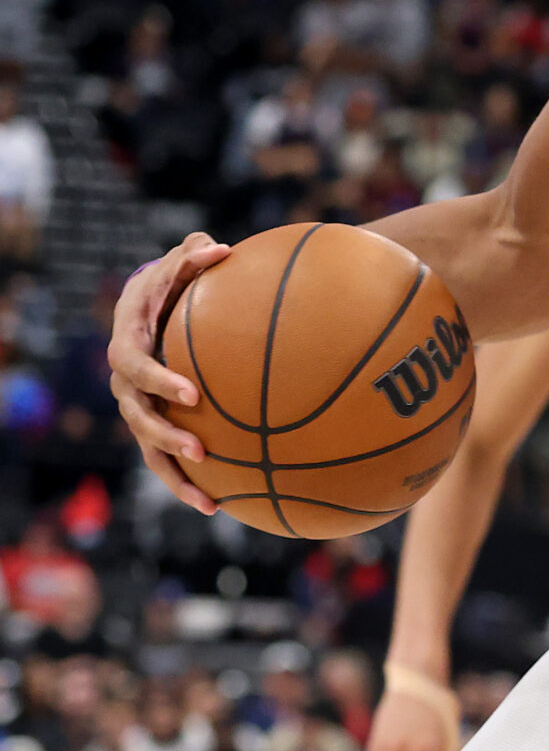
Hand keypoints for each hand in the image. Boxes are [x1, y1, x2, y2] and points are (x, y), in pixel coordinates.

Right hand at [108, 233, 230, 515]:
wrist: (146, 310)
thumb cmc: (167, 286)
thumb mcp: (174, 268)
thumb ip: (193, 258)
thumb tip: (221, 246)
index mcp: (127, 345)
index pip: (135, 366)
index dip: (158, 380)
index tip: (191, 392)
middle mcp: (124, 383)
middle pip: (137, 416)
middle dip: (166, 435)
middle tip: (201, 448)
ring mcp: (137, 408)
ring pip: (148, 448)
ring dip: (175, 474)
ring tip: (208, 499)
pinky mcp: (153, 425)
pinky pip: (165, 459)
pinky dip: (186, 482)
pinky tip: (219, 504)